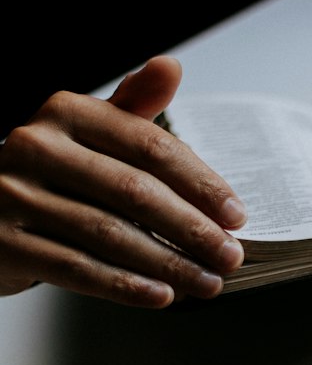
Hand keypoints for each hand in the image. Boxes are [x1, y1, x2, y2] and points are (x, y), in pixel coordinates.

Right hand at [0, 57, 246, 307]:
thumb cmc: (51, 171)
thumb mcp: (88, 131)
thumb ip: (132, 106)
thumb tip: (169, 67)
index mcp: (65, 112)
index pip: (149, 146)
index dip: (200, 183)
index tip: (236, 215)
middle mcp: (35, 147)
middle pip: (134, 193)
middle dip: (192, 229)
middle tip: (229, 255)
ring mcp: (14, 196)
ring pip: (109, 235)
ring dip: (168, 264)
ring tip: (206, 282)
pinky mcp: (5, 243)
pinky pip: (77, 269)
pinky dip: (125, 287)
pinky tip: (160, 296)